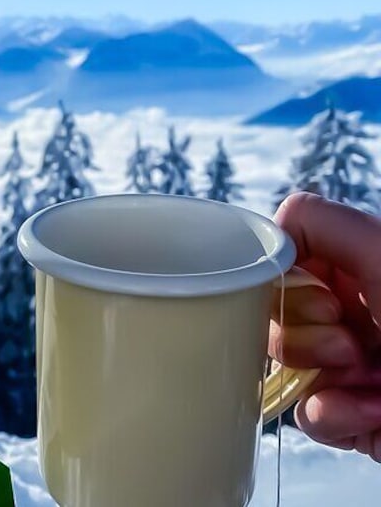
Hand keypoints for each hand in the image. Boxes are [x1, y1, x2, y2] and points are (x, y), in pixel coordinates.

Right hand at [273, 192, 380, 460]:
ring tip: (370, 379)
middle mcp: (347, 312)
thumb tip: (268, 239)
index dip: (285, 286)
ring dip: (321, 375)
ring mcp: (344, 364)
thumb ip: (319, 222)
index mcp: (355, 269)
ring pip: (280, 365)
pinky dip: (333, 415)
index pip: (280, 262)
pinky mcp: (347, 414)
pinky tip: (372, 411)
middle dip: (301, 335)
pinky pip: (304, 413)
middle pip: (270, 314)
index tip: (325, 303)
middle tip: (350, 345)